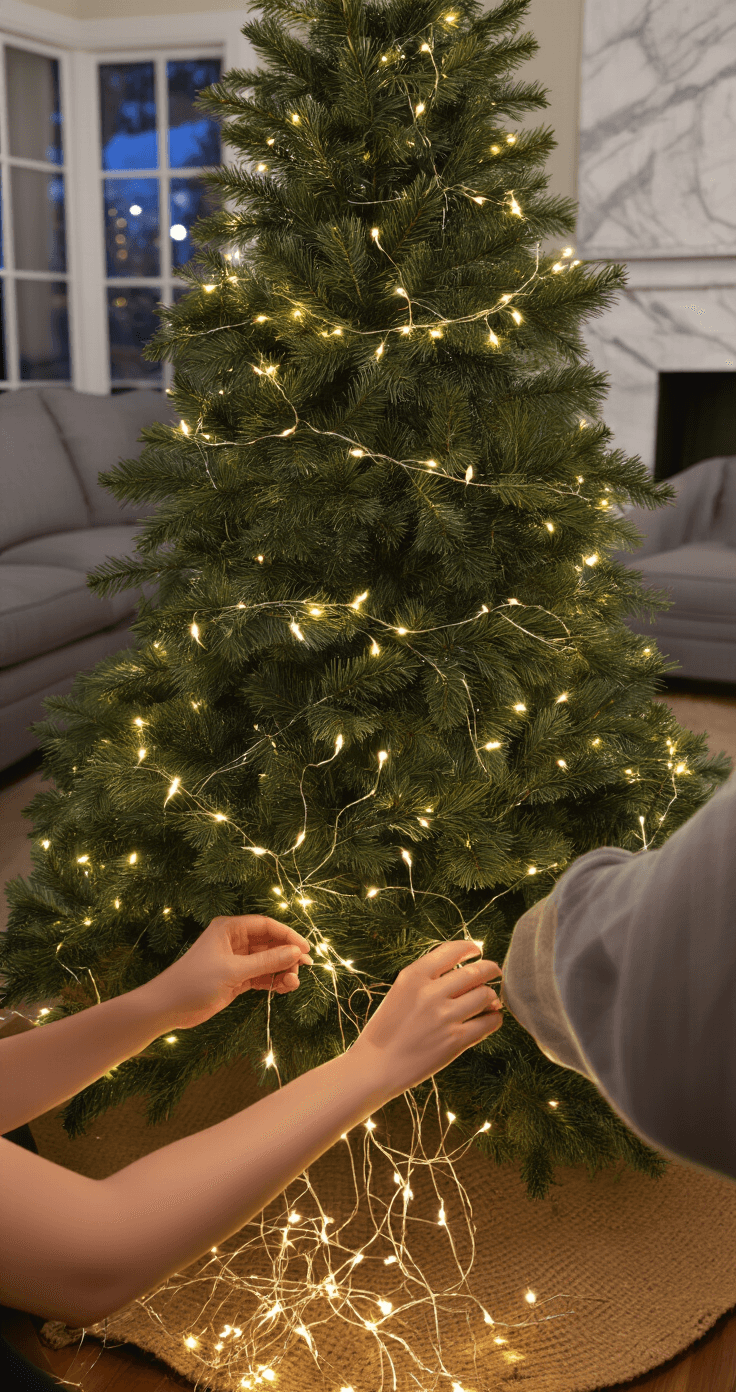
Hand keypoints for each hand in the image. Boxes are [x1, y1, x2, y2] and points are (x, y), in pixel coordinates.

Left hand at [153, 915, 313, 1029]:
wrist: (169, 1007)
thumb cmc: (195, 982)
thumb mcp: (233, 970)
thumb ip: (266, 962)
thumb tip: (295, 952)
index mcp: (229, 929)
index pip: (266, 926)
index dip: (288, 935)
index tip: (305, 949)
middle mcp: (234, 941)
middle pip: (270, 943)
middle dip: (287, 955)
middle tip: (302, 969)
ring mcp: (236, 961)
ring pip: (268, 961)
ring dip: (282, 970)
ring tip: (291, 983)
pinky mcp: (236, 979)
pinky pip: (261, 976)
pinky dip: (273, 981)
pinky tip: (283, 988)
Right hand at [349, 939, 502, 1096]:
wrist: (375, 1067)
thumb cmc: (387, 1029)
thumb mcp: (400, 993)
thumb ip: (427, 979)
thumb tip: (467, 972)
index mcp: (413, 976)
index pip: (451, 950)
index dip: (469, 948)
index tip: (477, 951)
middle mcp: (430, 993)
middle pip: (475, 971)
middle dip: (490, 969)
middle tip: (495, 972)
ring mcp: (444, 1017)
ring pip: (486, 995)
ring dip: (492, 996)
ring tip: (490, 1001)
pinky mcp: (455, 1041)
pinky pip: (489, 1022)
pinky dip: (494, 1018)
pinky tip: (489, 1018)